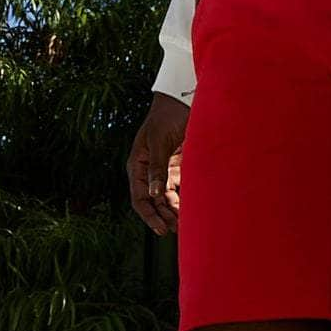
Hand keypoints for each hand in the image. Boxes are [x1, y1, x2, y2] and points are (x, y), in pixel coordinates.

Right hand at [126, 91, 191, 234]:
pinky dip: (183, 199)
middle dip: (164, 217)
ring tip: (185, 225)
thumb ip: (157, 167)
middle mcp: (148, 171)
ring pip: (166, 198)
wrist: (183, 99)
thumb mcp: (159, 141)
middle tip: (177, 230)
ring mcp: (162, 170)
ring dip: (174, 211)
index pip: (140, 197)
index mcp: (137, 165)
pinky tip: (192, 210)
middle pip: (153, 202)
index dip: (149, 215)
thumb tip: (155, 195)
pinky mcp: (176, 167)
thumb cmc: (167, 116)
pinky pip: (178, 189)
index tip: (161, 229)